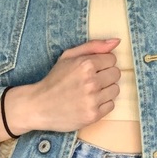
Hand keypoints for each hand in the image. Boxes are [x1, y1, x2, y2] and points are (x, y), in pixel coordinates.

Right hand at [0, 39, 120, 140]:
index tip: (92, 69)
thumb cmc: (55, 80)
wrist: (39, 106)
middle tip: (91, 81)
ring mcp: (92, 100)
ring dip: (105, 90)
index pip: (112, 59)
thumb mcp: (68, 56)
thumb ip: (93, 46)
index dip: (102, 63)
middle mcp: (90, 82)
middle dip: (105, 76)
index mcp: (85, 65)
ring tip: (90, 92)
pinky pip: (111, 105)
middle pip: (116, 74)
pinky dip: (102, 104)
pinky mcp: (93, 115)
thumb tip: (117, 41)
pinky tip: (89, 102)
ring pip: (115, 89)